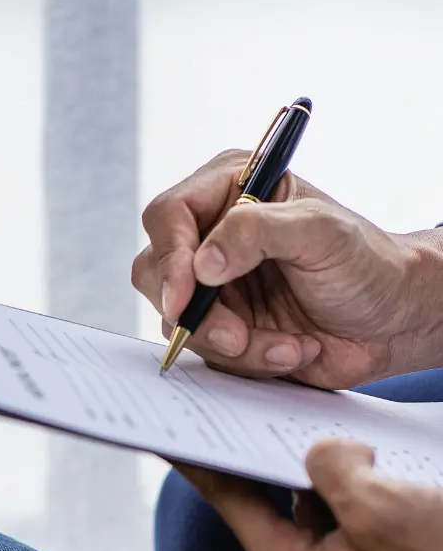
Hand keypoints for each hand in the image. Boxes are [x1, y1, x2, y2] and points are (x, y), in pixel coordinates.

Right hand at [133, 150, 439, 388]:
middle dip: (198, 314)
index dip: (170, 259)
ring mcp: (213, 286)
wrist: (393, 324)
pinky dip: (250, 360)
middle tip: (237, 336)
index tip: (185, 297)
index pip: (168, 217)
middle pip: (157, 273)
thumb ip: (257, 232)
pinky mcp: (221, 327)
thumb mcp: (321, 233)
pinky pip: (206, 352)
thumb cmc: (368, 264)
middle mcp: (211, 236)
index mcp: (228, 190)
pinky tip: (291, 350)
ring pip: (180, 321)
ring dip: (236, 344)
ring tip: (290, 344)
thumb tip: (201, 264)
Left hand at [178, 439, 442, 550]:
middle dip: (253, 452)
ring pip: (311, 503)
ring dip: (309, 464)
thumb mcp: (382, 509)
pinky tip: (359, 450)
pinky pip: (350, 511)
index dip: (195, 460)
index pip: (229, 500)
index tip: (163, 427)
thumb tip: (322, 454)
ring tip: (292, 418)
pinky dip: (348, 481)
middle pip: (264, 499)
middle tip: (228, 406)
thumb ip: (331, 471)